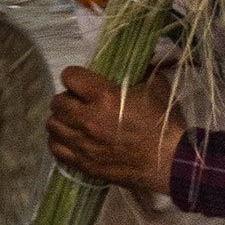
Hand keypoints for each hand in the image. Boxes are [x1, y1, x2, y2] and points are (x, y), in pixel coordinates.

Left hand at [46, 67, 185, 194]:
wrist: (171, 161)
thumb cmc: (165, 123)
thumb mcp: (156, 87)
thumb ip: (140, 71)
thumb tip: (136, 60)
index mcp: (104, 96)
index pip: (69, 76)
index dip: (75, 77)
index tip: (83, 82)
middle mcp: (88, 119)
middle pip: (57, 102)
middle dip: (67, 99)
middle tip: (79, 103)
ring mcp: (84, 143)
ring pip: (53, 125)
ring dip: (62, 120)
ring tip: (74, 121)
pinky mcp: (85, 163)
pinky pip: (56, 149)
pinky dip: (60, 141)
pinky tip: (71, 139)